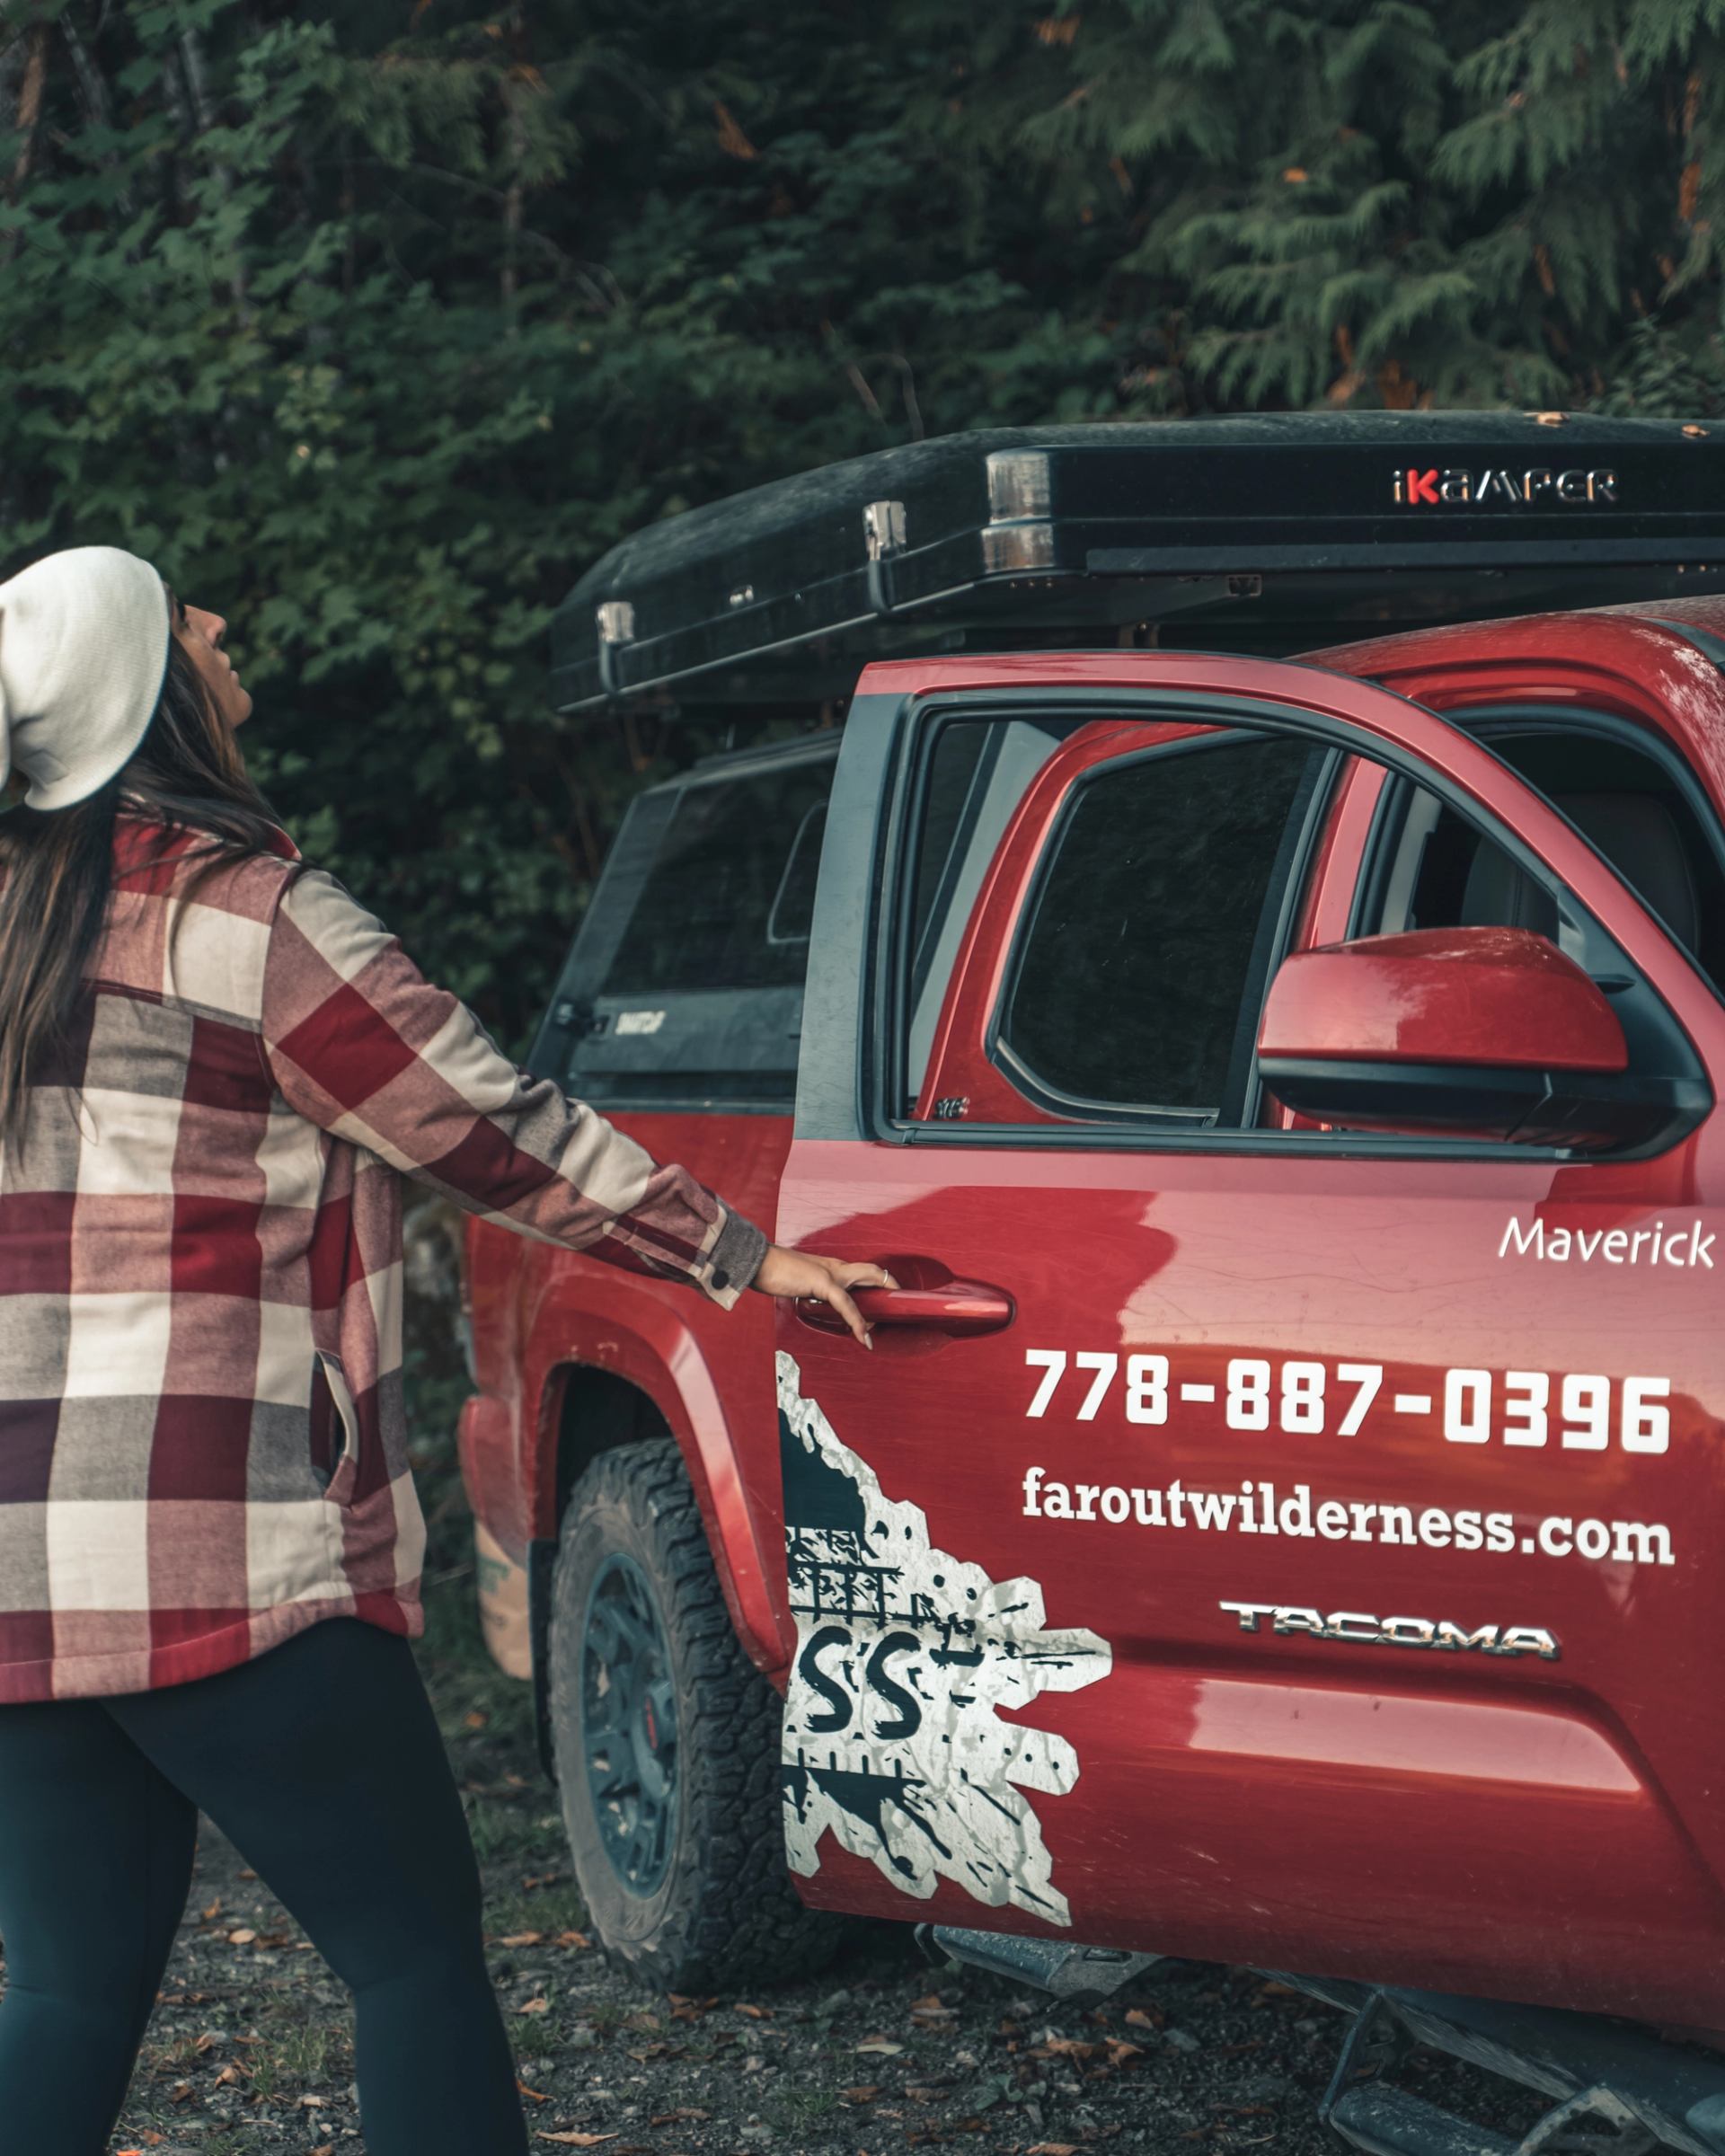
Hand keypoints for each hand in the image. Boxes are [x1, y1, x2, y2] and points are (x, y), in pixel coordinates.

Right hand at [750, 1245, 899, 1347]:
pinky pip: (846, 1303)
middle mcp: (835, 1266)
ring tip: (881, 1329)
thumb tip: (817, 1303)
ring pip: (868, 1281)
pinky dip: (857, 1321)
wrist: (757, 1261)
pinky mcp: (822, 1282)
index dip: (878, 1282)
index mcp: (830, 1266)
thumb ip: (813, 1291)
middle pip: (873, 1270)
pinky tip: (863, 1336)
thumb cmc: (773, 1271)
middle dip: (890, 1285)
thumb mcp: (799, 1282)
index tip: (885, 1299)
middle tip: (899, 1305)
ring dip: (880, 1305)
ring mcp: (830, 1273)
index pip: (862, 1270)